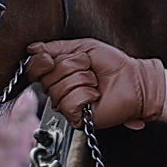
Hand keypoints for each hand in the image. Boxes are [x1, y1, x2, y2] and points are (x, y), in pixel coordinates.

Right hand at [26, 39, 164, 129]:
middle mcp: (60, 90)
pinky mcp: (77, 118)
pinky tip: (95, 96)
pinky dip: (85, 95)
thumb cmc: (113, 64)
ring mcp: (68, 105)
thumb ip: (56, 47)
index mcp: (59, 73)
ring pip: (58, 90)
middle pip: (47, 78)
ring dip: (82, 80)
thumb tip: (32, 49)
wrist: (134, 79)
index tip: (50, 57)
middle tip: (88, 68)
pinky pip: (69, 104)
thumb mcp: (83, 47)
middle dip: (72, 67)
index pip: (35, 69)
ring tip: (94, 82)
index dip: (40, 62)